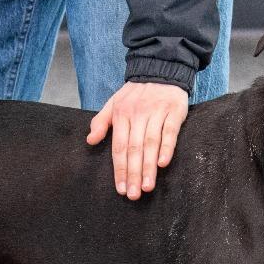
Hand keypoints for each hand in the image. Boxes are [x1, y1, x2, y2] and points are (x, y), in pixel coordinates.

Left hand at [87, 82, 188, 198]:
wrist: (160, 68)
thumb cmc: (136, 92)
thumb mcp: (113, 103)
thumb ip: (101, 122)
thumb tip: (90, 141)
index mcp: (121, 115)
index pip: (119, 147)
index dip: (120, 169)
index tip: (121, 189)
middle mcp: (137, 115)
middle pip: (134, 149)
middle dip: (133, 174)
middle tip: (134, 195)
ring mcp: (156, 113)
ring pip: (150, 143)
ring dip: (148, 167)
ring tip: (147, 186)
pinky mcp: (173, 111)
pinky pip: (170, 132)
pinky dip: (167, 148)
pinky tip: (163, 164)